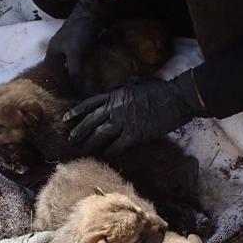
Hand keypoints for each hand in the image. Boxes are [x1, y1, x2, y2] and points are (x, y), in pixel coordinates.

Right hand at [46, 0, 113, 89]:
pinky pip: (79, 63)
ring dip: (74, 77)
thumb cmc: (80, 31)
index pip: (49, 74)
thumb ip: (75, 71)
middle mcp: (58, 52)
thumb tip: (78, 91)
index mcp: (52, 53)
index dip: (54, 86)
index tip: (60, 99)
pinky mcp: (80, 48)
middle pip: (59, 72)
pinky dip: (82, 70)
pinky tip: (88, 79)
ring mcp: (69, 49)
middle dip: (65, 83)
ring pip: (69, 68)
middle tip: (72, 98)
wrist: (92, 12)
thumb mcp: (75, 53)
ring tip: (80, 92)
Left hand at [63, 70, 204, 156]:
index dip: (76, 112)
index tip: (66, 119)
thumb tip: (117, 95)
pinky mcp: (135, 134)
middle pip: (90, 121)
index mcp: (115, 95)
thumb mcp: (136, 86)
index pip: (89, 104)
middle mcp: (115, 108)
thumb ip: (123, 92)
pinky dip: (108, 152)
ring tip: (81, 150)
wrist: (176, 98)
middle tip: (70, 140)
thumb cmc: (160, 90)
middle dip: (79, 131)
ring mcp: (124, 121)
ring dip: (89, 143)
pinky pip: (116, 146)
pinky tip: (103, 156)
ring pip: (99, 134)